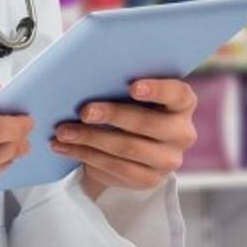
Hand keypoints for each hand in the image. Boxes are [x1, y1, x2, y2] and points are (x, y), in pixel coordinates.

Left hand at [51, 79, 197, 198]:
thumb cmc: (126, 108)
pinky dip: (87, 156)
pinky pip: (116, 168)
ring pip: (127, 148)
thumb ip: (118, 82)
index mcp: (182, 104)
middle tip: (84, 111)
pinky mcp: (149, 180)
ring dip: (90, 139)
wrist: (125, 147)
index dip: (158, 89)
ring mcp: (169, 160)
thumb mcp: (128, 93)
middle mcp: (182, 133)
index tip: (132, 86)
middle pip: (149, 124)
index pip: (178, 94)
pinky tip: (66, 148)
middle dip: (113, 116)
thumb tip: (84, 66)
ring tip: (64, 132)